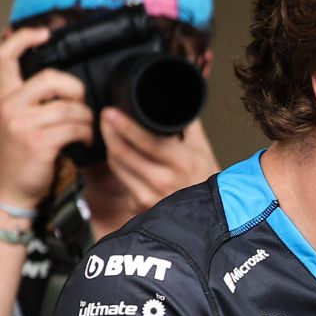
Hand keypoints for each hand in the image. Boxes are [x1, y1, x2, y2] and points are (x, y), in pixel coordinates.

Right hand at [0, 27, 94, 211]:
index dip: (25, 38)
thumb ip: (30, 99)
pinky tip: (84, 141)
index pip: (6, 56)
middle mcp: (9, 106)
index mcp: (3, 96)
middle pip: (51, 78)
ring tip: (85, 130)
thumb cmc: (19, 155)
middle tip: (81, 102)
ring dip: (85, 119)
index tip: (44, 33)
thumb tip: (62, 80)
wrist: (10, 191)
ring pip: (69, 107)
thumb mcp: (16, 120)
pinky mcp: (38, 142)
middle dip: (76, 89)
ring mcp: (22, 124)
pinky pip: (74, 128)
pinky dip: (86, 134)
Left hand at [101, 109, 220, 213]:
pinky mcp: (140, 207)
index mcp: (182, 162)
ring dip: (110, 146)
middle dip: (109, 131)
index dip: (124, 125)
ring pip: (117, 166)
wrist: (210, 216)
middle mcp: (165, 181)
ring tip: (109, 133)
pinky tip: (120, 157)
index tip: (111, 112)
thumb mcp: (202, 150)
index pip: (146, 141)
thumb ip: (187, 122)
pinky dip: (119, 167)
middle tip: (105, 117)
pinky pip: (121, 181)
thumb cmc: (206, 182)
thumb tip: (179, 98)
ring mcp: (151, 196)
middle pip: (123, 152)